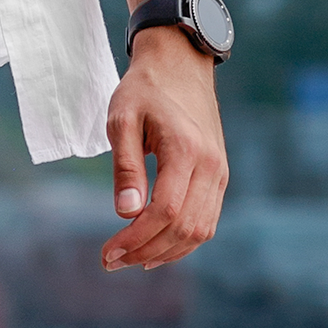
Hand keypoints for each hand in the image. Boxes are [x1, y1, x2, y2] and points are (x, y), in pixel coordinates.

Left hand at [101, 26, 228, 271]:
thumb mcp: (122, 119)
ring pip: (200, 231)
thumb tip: (125, 213)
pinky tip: (154, 248)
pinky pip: (206, 222)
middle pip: (185, 228)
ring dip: (165, 252)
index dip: (136, 239)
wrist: (180, 66)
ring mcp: (220, 173)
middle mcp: (211, 166)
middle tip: (111, 261)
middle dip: (146, 251)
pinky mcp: (219, 177)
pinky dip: (182, 241)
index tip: (107, 252)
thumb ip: (125, 166)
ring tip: (129, 259)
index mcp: (186, 149)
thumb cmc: (144, 90)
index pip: (166, 211)